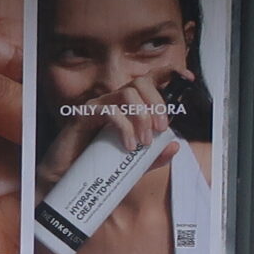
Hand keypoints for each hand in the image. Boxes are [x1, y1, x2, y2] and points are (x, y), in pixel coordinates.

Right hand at [38, 72, 180, 192]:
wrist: (65, 180)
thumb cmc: (96, 168)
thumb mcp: (133, 164)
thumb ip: (153, 156)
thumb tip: (175, 145)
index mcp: (126, 108)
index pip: (147, 82)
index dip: (168, 73)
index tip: (188, 78)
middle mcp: (112, 102)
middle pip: (141, 83)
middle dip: (157, 103)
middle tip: (160, 128)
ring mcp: (97, 106)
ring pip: (127, 93)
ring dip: (142, 116)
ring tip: (143, 142)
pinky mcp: (83, 114)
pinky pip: (109, 110)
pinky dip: (124, 126)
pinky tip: (128, 146)